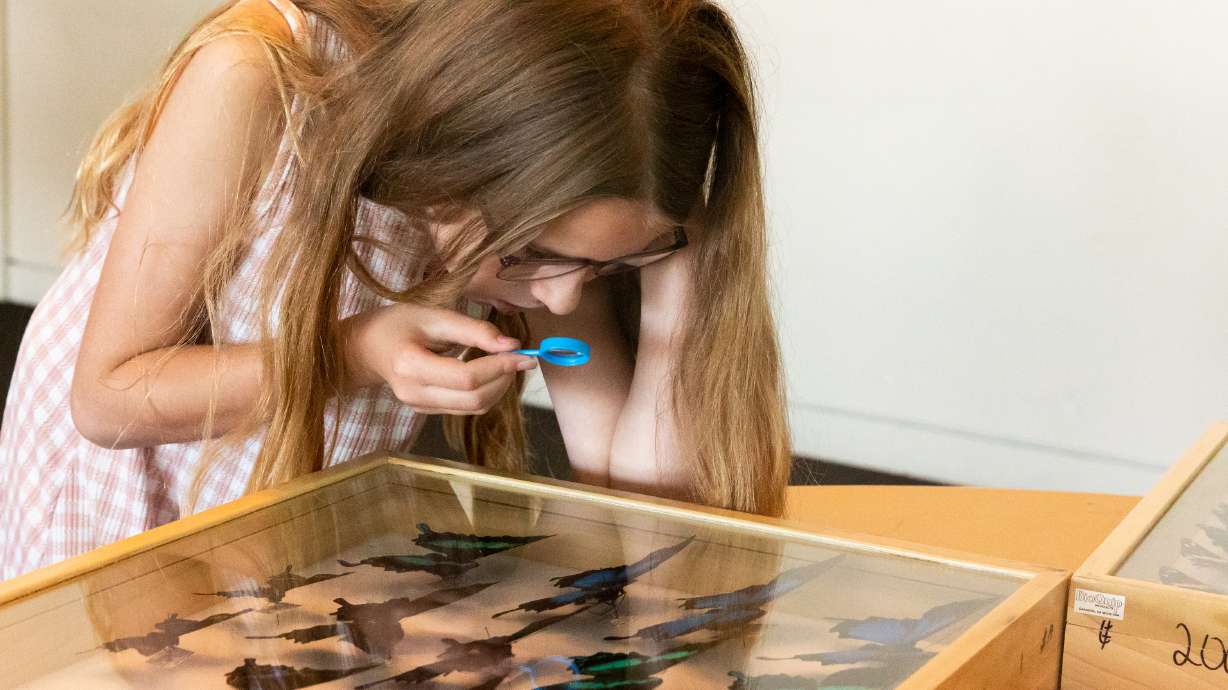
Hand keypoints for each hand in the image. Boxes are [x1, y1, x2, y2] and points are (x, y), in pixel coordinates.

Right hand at [340, 302, 536, 414]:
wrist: (366, 348)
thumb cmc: (397, 325)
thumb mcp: (434, 316)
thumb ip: (473, 330)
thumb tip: (512, 344)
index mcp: (410, 366)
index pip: (466, 378)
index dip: (499, 367)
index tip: (522, 352)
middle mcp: (414, 394)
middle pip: (473, 399)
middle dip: (503, 379)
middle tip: (517, 356)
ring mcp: (420, 407)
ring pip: (474, 408)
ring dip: (499, 387)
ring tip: (504, 362)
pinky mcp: (427, 411)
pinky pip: (466, 408)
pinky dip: (486, 392)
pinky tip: (488, 372)